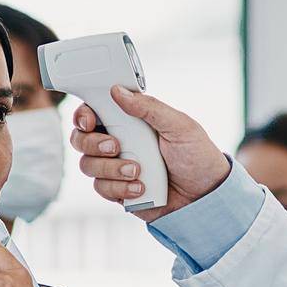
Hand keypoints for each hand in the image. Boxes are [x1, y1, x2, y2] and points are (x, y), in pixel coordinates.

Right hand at [69, 85, 230, 220]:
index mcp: (129, 121)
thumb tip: (118, 91)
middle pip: (81, 139)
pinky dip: (119, 189)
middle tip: (115, 147)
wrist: (206, 195)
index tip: (89, 121)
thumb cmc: (197, 156)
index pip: (93, 112)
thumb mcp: (179, 126)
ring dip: (110, 169)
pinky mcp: (118, 191)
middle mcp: (117, 142)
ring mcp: (115, 167)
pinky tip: (141, 188)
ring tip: (138, 171)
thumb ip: (149, 108)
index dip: (83, 115)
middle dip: (93, 144)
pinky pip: (102, 188)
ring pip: (88, 165)